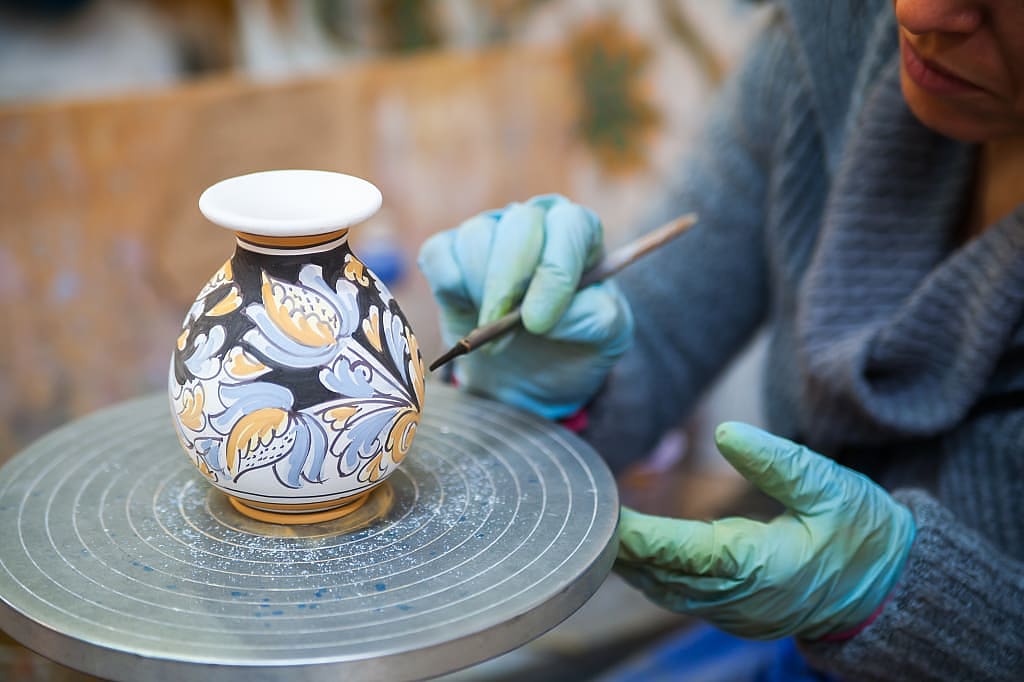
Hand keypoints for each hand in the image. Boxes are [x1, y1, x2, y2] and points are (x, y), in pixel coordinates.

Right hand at [417, 194, 632, 418]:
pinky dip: (450, 286)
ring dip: (481, 292)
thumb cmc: (573, 344)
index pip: (570, 227)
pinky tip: (467, 312)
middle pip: (520, 224)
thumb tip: (550, 313)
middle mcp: (535, 221)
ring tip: (493, 333)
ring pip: (476, 238)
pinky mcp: (448, 252)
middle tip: (503, 326)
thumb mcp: (604, 338)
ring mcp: (488, 231)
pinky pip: (440, 254)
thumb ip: (592, 317)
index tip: (539, 322)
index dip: (554, 272)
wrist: (529, 374)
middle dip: (510, 281)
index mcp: (579, 231)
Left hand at [615, 422, 915, 639]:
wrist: (891, 589)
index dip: (641, 535)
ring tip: (600, 529)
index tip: (607, 514)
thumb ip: (778, 461)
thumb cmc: (864, 533)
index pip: (684, 552)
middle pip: (664, 576)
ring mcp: (736, 613)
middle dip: (625, 548)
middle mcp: (741, 599)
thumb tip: (726, 431)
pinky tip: (634, 552)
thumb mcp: (832, 487)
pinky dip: (653, 575)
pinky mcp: (736, 614)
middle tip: (586, 515)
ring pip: (667, 592)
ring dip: (633, 564)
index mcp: (762, 567)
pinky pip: (682, 598)